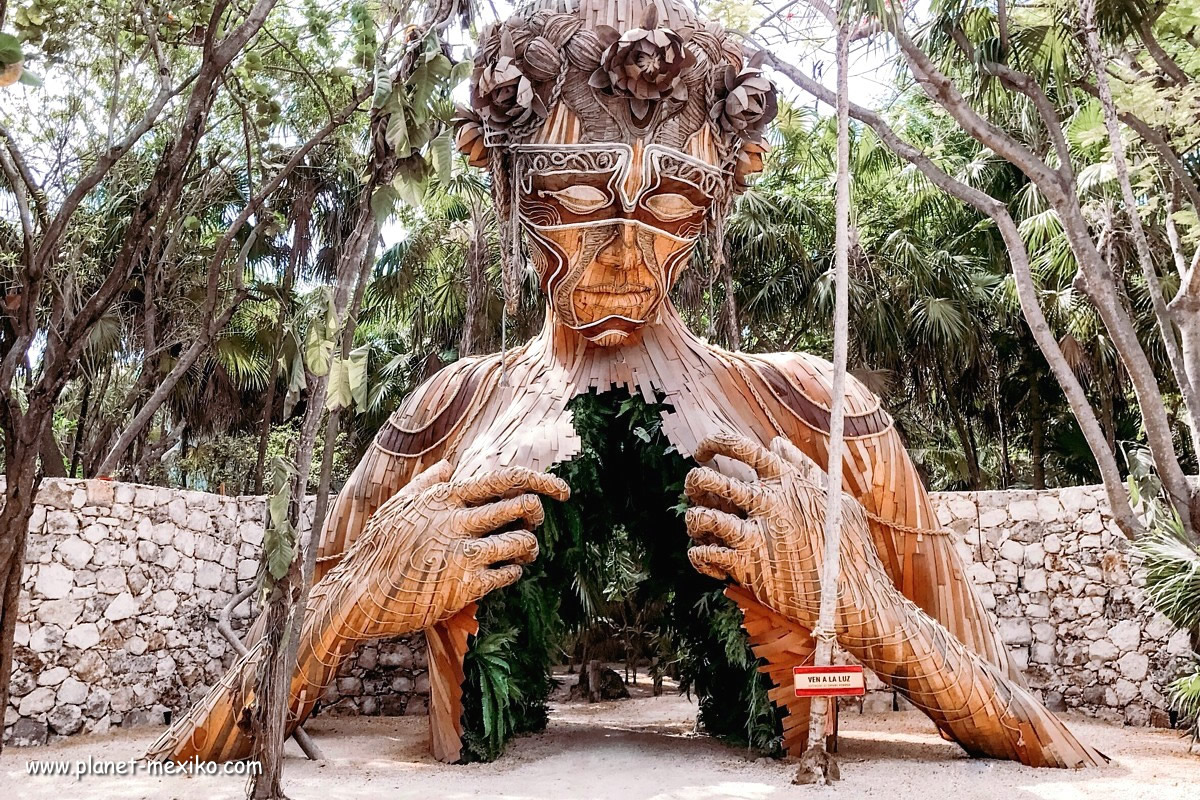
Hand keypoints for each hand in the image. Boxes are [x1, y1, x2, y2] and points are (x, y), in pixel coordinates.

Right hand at [309, 461, 570, 638]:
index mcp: (443, 496)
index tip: (563, 492)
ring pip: (522, 542)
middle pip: (522, 507)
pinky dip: (512, 572)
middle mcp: (455, 519)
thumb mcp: (397, 507)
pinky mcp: (464, 585)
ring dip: (528, 548)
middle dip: (536, 516)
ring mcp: (461, 552)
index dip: (542, 482)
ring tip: (520, 552)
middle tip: (533, 524)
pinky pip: (508, 574)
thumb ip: (427, 484)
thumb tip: (449, 465)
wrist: (358, 595)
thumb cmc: (377, 550)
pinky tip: (502, 574)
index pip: (505, 480)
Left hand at [684, 432, 837, 626]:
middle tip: (697, 493)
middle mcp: (768, 503)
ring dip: (693, 520)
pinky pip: (704, 554)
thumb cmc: (850, 549)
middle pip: (709, 479)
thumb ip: (805, 469)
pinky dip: (699, 557)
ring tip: (701, 529)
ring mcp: (756, 535)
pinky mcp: (748, 567)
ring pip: (700, 516)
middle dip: (693, 483)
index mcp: (788, 482)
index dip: (714, 443)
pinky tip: (711, 563)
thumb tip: (777, 445)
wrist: (855, 597)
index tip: (703, 451)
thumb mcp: (836, 500)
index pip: (741, 448)